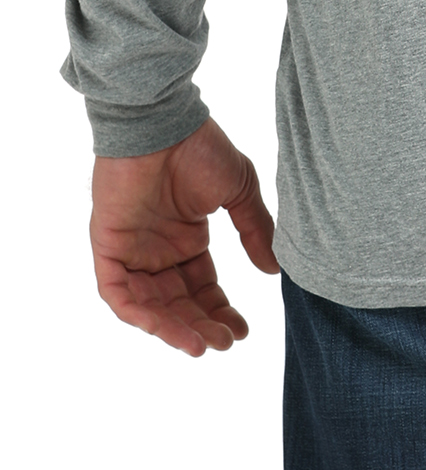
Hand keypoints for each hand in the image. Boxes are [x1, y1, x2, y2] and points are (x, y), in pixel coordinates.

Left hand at [90, 117, 280, 357]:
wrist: (162, 124)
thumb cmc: (199, 147)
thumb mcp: (239, 191)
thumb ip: (255, 231)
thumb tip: (274, 270)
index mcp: (186, 237)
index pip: (202, 286)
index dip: (220, 310)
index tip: (242, 329)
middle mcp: (157, 249)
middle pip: (178, 302)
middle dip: (201, 325)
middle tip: (225, 342)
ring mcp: (131, 249)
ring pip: (148, 306)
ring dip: (174, 329)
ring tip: (203, 345)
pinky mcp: (108, 246)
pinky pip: (117, 293)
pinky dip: (140, 315)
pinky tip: (168, 328)